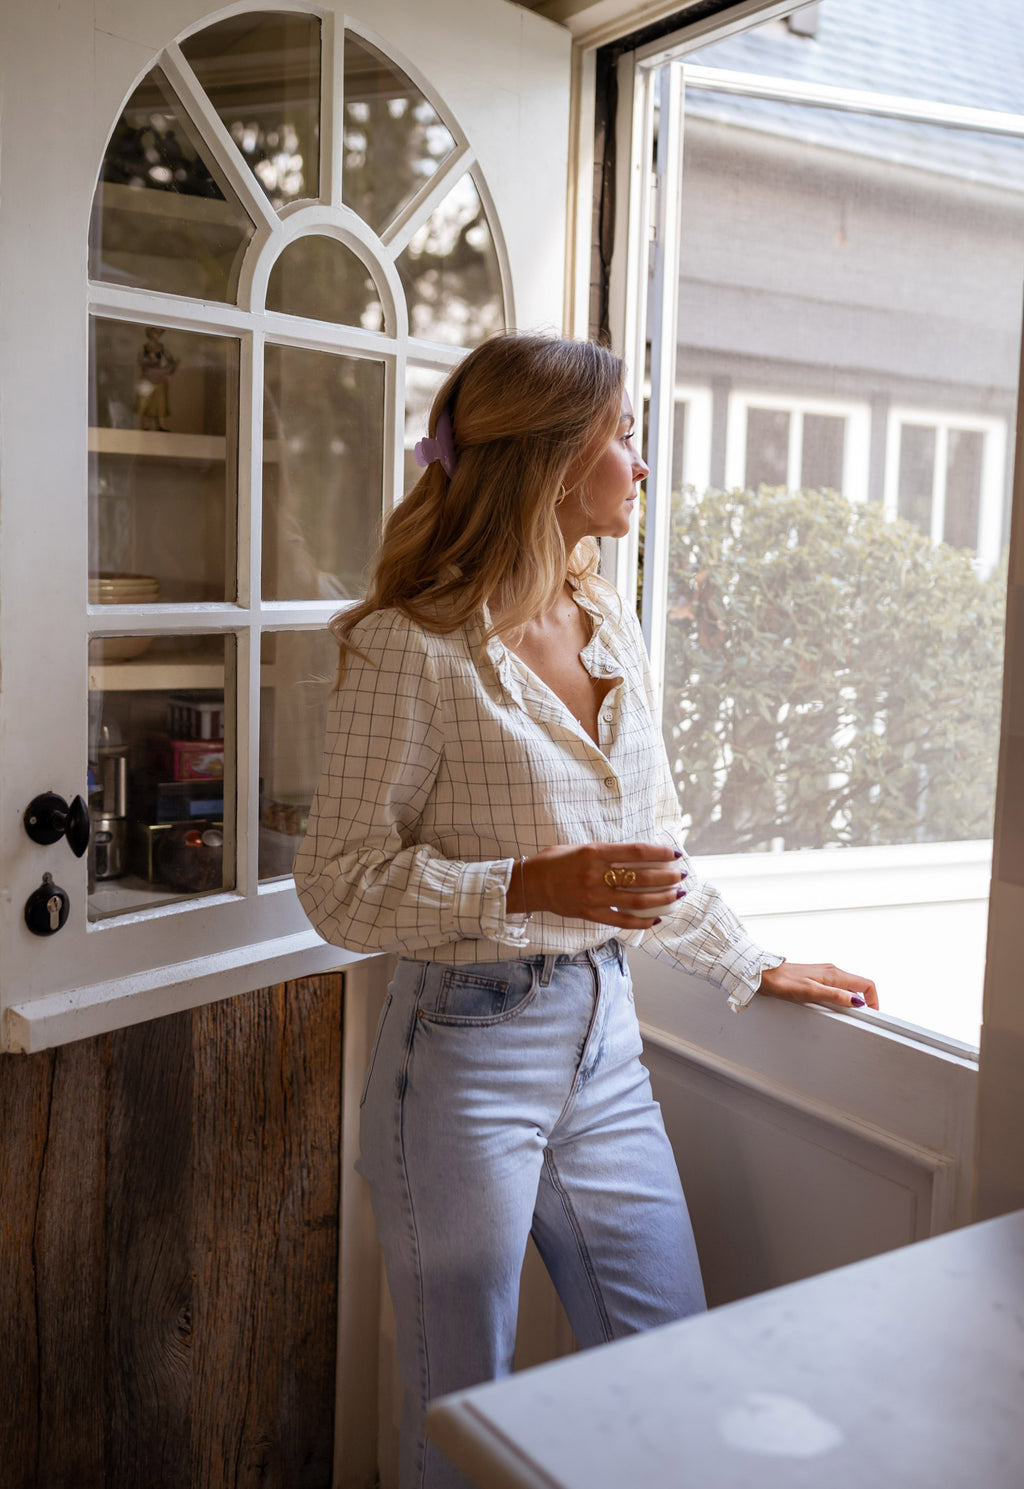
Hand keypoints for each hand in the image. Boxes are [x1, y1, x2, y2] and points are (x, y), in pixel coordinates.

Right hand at [513, 842, 685, 929]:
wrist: (530, 883)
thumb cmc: (555, 861)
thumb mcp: (581, 847)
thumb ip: (607, 852)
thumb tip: (638, 854)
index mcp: (595, 852)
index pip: (636, 852)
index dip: (660, 853)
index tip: (675, 854)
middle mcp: (596, 874)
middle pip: (641, 877)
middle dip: (666, 877)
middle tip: (681, 876)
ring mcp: (594, 896)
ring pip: (636, 900)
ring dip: (661, 898)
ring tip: (677, 895)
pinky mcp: (590, 913)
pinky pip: (621, 921)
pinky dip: (641, 921)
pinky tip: (656, 918)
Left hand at [757, 960, 878, 1011]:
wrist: (766, 974)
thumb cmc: (784, 982)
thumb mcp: (812, 992)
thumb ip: (835, 996)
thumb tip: (856, 1001)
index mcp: (835, 974)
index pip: (866, 984)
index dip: (874, 1000)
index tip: (871, 1014)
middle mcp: (833, 972)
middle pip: (859, 986)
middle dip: (864, 1002)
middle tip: (859, 1018)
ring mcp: (825, 974)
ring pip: (848, 988)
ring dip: (851, 1001)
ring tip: (845, 1015)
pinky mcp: (817, 978)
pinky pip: (836, 988)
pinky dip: (840, 998)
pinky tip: (831, 1007)